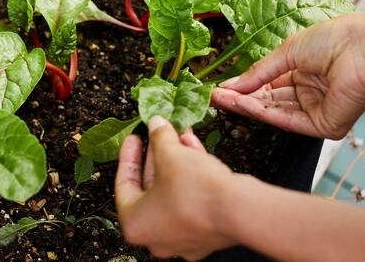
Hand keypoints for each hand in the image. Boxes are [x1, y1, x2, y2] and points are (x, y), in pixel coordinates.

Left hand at [114, 116, 237, 259]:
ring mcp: (181, 238)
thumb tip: (156, 126)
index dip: (129, 155)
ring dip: (176, 162)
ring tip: (181, 137)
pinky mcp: (204, 233)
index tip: (134, 138)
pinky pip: (190, 200)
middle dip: (158, 156)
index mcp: (135, 224)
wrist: (239, 211)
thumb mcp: (170, 154)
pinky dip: (191, 177)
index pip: (124, 184)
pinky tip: (195, 151)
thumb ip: (159, 138)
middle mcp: (155, 236)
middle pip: (151, 187)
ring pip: (173, 192)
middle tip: (159, 135)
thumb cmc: (196, 191)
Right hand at [212, 16, 364, 138]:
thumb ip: (259, 72)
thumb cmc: (334, 40)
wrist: (364, 49)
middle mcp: (313, 92)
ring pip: (275, 111)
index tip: (222, 86)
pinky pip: (287, 120)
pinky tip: (241, 103)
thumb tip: (233, 85)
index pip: (271, 83)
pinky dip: (262, 112)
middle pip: (270, 100)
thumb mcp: (288, 51)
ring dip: (247, 105)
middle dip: (242, 97)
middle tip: (215, 96)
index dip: (246, 85)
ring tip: (221, 99)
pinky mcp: (324, 126)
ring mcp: (318, 110)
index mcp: (308, 70)